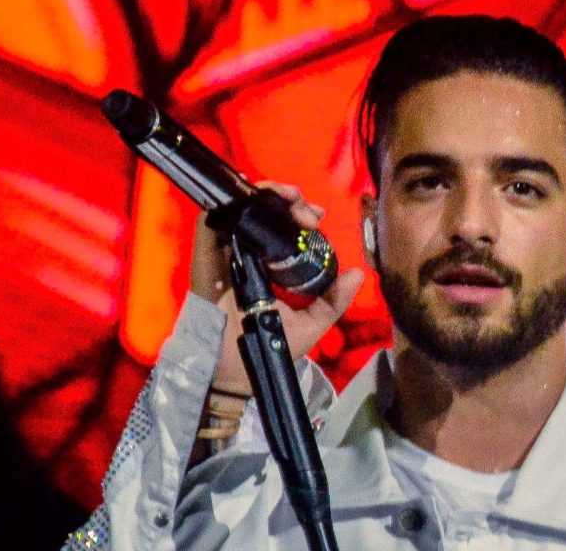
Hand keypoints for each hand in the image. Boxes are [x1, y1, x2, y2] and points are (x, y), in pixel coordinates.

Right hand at [193, 182, 363, 396]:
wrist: (237, 371)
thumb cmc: (269, 348)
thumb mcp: (311, 324)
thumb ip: (334, 301)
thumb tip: (358, 274)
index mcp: (272, 263)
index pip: (285, 227)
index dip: (301, 213)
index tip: (316, 217)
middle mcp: (249, 252)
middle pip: (265, 210)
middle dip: (288, 198)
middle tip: (305, 211)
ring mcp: (227, 252)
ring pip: (241, 207)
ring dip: (263, 194)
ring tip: (285, 197)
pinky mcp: (206, 256)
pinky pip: (212, 221)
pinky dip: (228, 203)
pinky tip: (249, 197)